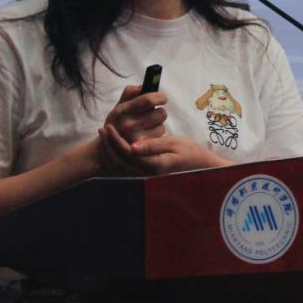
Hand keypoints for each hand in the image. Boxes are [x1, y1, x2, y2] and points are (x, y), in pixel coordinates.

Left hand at [98, 125, 230, 175]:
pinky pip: (126, 166)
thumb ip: (153, 145)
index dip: (115, 140)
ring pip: (120, 166)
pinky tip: (113, 144)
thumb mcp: (174, 144)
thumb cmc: (190, 152)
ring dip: (110, 150)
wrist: (200, 166)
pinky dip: (116, 155)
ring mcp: (146, 175)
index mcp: (154, 166)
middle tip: (102, 128)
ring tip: (104, 135)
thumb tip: (132, 147)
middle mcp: (147, 174)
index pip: (127, 153)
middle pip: (120, 161)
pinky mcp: (146, 172)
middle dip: (108, 145)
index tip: (109, 127)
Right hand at [103, 84, 166, 144]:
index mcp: (122, 111)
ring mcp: (136, 139)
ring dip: (158, 124)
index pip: (148, 100)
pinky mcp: (143, 149)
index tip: (162, 98)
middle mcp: (128, 125)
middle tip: (153, 113)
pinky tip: (147, 136)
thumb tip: (143, 86)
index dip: (160, 97)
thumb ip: (130, 93)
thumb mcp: (118, 107)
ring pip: (162, 125)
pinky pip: (160, 137)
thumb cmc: (117, 123)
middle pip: (160, 113)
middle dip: (160, 111)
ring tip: (147, 126)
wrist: (108, 150)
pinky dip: (156, 135)